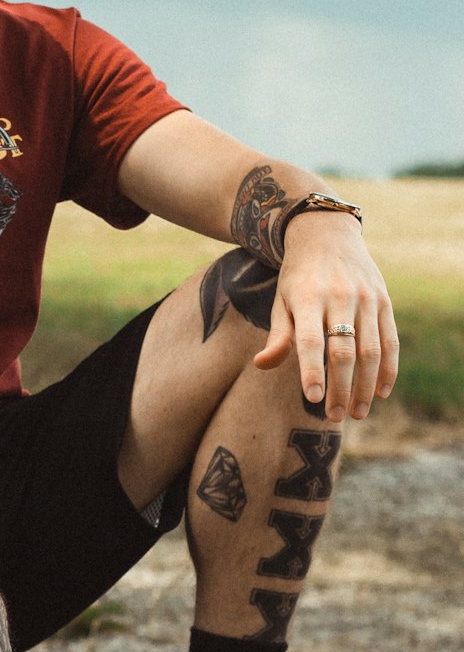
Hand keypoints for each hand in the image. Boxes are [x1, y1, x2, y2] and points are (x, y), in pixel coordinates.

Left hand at [253, 214, 398, 421]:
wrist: (327, 235)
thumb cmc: (297, 276)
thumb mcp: (281, 300)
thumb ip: (278, 335)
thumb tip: (261, 365)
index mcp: (307, 297)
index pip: (311, 340)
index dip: (312, 370)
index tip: (312, 398)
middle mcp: (339, 297)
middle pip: (343, 351)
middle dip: (340, 387)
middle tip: (334, 416)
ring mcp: (366, 299)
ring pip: (370, 351)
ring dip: (366, 386)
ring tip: (357, 413)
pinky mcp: (384, 301)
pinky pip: (390, 341)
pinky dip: (388, 369)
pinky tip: (382, 392)